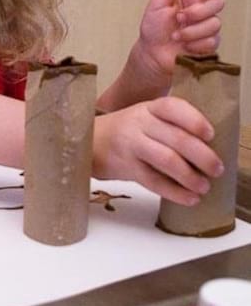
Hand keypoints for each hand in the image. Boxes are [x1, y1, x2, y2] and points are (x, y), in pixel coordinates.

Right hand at [92, 97, 223, 204]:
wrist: (88, 142)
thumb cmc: (124, 131)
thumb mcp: (144, 118)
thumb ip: (170, 126)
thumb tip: (209, 147)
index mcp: (149, 108)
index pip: (173, 107)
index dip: (194, 120)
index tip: (211, 134)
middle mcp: (140, 123)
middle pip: (176, 138)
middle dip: (202, 156)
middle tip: (217, 169)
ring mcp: (131, 145)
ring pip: (166, 160)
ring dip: (190, 176)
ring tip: (204, 186)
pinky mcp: (125, 167)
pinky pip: (153, 181)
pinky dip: (174, 192)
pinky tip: (188, 198)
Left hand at [137, 0, 223, 82]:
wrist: (151, 53)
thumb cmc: (154, 28)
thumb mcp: (157, 2)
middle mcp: (204, 9)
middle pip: (218, 2)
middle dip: (196, 12)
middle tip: (178, 18)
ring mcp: (208, 26)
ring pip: (215, 24)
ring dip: (191, 31)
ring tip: (175, 36)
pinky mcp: (209, 43)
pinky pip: (212, 41)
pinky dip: (195, 45)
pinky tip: (184, 46)